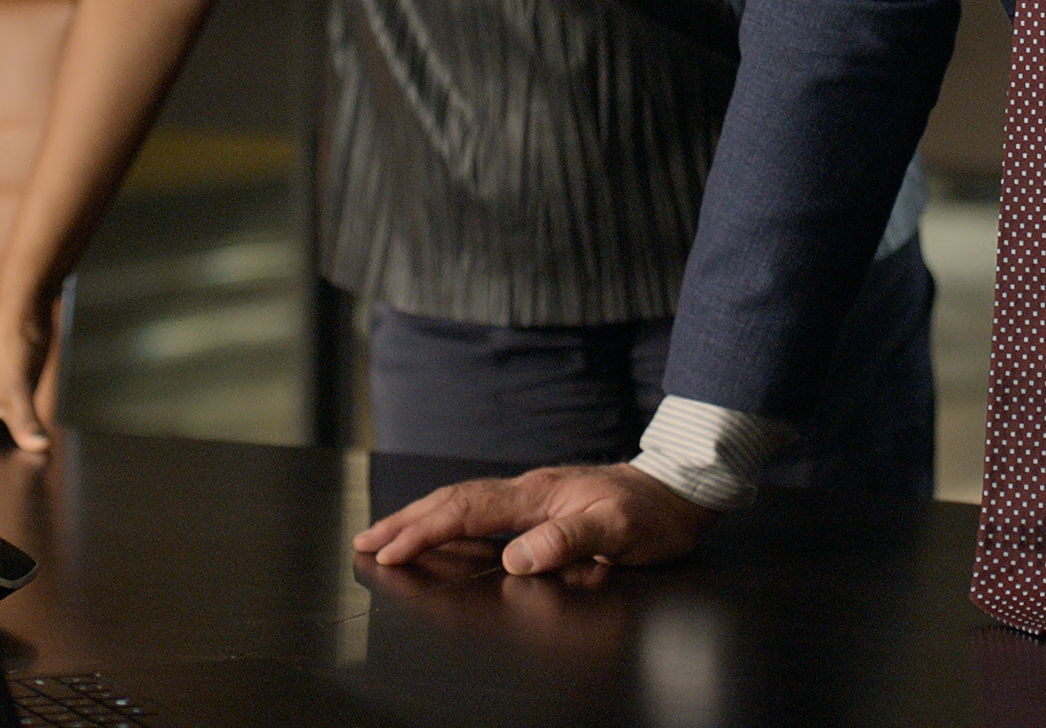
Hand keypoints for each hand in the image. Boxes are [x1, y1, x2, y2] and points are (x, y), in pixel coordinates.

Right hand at [351, 463, 712, 574]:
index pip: (467, 511)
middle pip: (453, 502)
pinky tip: (445, 538)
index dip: (424, 532)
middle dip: (407, 522)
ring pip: (464, 505)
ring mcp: (533, 496)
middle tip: (366, 541)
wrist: (680, 488)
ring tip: (388, 537)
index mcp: (538, 495)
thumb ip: (568, 541)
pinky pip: (484, 513)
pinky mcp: (542, 506)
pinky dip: (452, 524)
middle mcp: (528, 491)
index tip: (389, 551)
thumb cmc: (652, 513)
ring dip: (423, 521)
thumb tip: (515, 558)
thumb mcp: (618, 531)